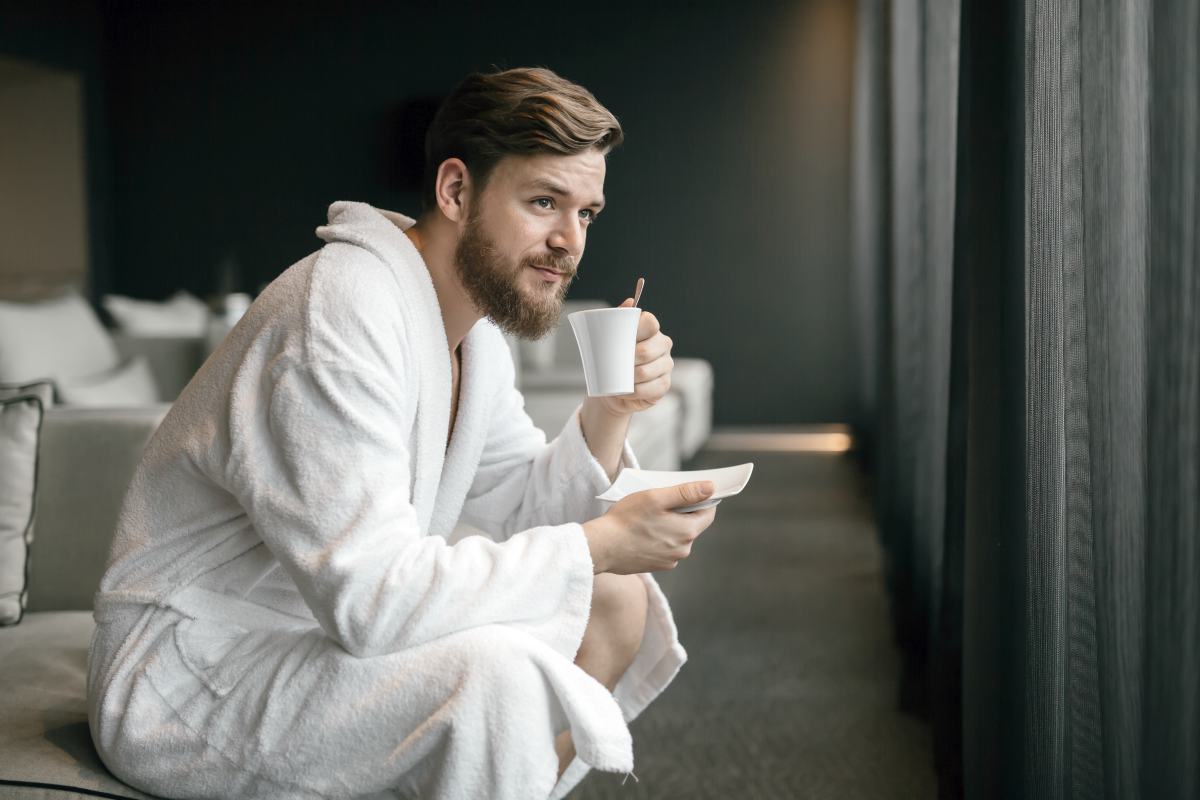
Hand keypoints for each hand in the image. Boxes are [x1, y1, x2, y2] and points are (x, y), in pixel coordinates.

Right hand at [582, 481, 717, 573]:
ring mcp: (670, 561)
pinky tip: (642, 532)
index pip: (708, 513)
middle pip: (692, 525)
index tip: (690, 491)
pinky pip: (665, 548)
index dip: (702, 499)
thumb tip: (710, 488)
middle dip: (681, 512)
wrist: (601, 547)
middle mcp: (683, 550)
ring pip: (678, 537)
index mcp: (687, 532)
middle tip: (660, 502)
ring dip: (669, 526)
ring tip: (647, 518)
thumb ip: (685, 492)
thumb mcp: (656, 498)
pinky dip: (659, 538)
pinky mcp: (657, 566)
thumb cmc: (626, 520)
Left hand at [589, 298, 673, 417]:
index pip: (650, 322)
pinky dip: (637, 391)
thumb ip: (617, 318)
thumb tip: (629, 302)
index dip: (636, 329)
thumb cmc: (611, 360)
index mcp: (651, 329)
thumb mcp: (609, 339)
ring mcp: (666, 365)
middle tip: (615, 363)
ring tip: (619, 379)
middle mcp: (663, 344)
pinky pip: (652, 388)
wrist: (610, 389)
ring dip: (631, 377)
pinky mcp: (665, 384)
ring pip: (648, 371)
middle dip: (630, 358)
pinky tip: (629, 391)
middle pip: (649, 349)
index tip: (621, 338)